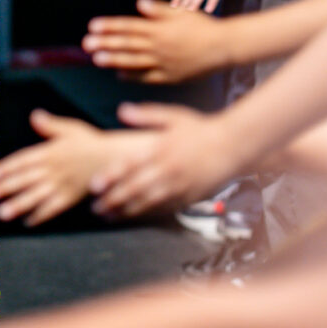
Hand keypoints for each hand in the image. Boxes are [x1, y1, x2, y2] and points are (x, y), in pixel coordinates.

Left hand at [0, 109, 120, 224]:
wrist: (114, 159)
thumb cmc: (91, 143)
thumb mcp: (71, 129)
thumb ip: (51, 125)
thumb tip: (35, 115)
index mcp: (51, 151)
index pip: (25, 160)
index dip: (8, 167)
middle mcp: (54, 169)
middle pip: (26, 179)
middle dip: (7, 188)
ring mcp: (62, 184)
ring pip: (37, 195)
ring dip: (19, 205)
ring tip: (3, 213)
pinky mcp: (71, 197)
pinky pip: (54, 208)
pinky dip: (41, 215)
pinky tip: (28, 222)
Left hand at [83, 0, 228, 83]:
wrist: (223, 47)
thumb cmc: (202, 26)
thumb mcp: (182, 13)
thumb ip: (159, 10)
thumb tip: (140, 3)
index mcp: (160, 28)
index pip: (130, 26)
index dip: (110, 26)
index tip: (93, 26)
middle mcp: (159, 46)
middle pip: (128, 44)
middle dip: (106, 43)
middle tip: (86, 44)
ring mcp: (164, 62)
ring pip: (134, 61)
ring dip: (114, 60)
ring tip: (96, 59)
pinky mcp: (170, 76)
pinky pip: (147, 77)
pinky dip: (133, 76)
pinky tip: (119, 74)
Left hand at [89, 103, 239, 219]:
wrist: (233, 146)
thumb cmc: (202, 129)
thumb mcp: (174, 116)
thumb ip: (147, 115)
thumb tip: (122, 110)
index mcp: (162, 148)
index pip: (129, 165)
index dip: (110, 177)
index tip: (94, 185)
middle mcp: (168, 169)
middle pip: (135, 188)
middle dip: (112, 200)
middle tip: (96, 208)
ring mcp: (178, 186)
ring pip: (147, 203)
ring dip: (125, 211)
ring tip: (109, 217)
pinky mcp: (188, 197)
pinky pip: (164, 209)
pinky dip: (146, 214)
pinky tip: (134, 217)